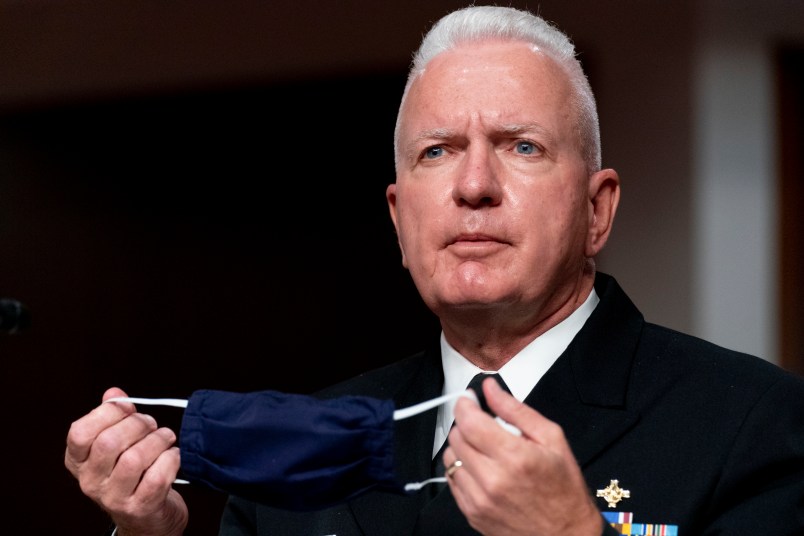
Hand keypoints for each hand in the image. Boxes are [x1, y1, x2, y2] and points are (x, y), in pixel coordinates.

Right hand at [65, 387, 187, 535]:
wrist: (148, 518)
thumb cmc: (134, 474)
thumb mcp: (117, 445)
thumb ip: (113, 417)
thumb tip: (113, 393)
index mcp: (79, 462)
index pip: (79, 432)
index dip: (108, 413)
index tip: (128, 408)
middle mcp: (90, 482)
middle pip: (109, 442)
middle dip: (138, 424)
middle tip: (151, 424)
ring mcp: (114, 498)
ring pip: (134, 458)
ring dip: (158, 440)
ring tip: (166, 438)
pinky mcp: (140, 507)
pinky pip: (157, 476)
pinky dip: (171, 459)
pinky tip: (173, 456)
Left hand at [445, 378, 602, 535]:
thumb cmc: (564, 488)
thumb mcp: (551, 439)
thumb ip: (515, 410)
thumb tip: (490, 388)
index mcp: (514, 457)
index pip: (469, 421)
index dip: (465, 404)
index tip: (470, 399)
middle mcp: (492, 480)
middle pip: (457, 437)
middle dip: (466, 424)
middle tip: (484, 425)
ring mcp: (479, 499)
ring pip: (450, 458)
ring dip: (462, 447)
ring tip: (484, 449)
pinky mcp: (472, 513)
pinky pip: (452, 481)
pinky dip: (462, 469)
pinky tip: (482, 469)